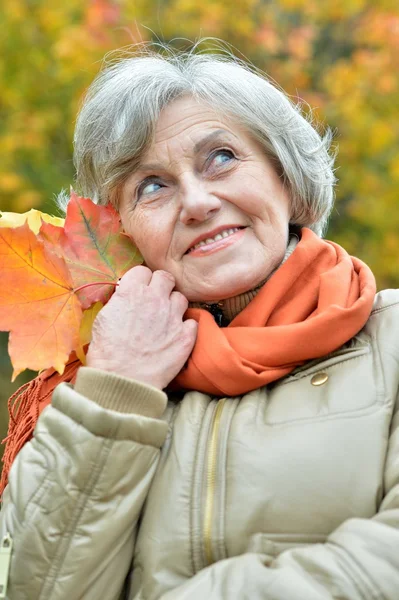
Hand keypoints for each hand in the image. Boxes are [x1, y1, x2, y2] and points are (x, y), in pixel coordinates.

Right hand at [86, 266, 197, 388]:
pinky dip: (185, 327)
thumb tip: (125, 297)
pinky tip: (176, 335)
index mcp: (132, 292)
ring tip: (166, 319)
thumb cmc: (107, 353)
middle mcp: (155, 299)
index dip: (141, 281)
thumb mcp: (102, 319)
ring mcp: (173, 317)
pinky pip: (192, 322)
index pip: (143, 271)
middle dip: (161, 286)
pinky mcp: (185, 336)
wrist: (122, 380)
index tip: (139, 290)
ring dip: (174, 305)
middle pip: (166, 277)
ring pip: (181, 298)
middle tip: (155, 299)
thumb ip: (118, 302)